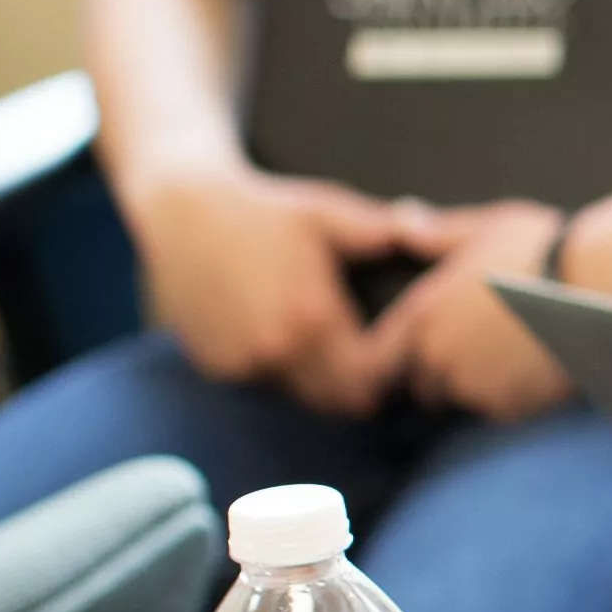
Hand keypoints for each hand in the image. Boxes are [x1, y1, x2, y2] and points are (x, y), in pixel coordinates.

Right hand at [126, 159, 429, 412]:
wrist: (183, 209)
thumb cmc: (266, 208)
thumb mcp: (328, 213)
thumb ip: (383, 232)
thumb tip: (428, 234)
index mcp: (311, 319)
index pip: (371, 380)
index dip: (393, 373)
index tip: (403, 356)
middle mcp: (274, 352)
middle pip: (340, 402)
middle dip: (363, 388)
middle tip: (378, 363)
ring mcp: (241, 364)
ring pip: (303, 398)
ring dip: (322, 384)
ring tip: (338, 351)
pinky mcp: (215, 367)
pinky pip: (265, 386)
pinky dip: (282, 374)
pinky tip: (289, 339)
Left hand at [372, 200, 573, 421]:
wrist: (597, 283)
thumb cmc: (541, 247)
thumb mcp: (483, 229)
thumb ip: (436, 234)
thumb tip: (404, 222)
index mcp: (422, 313)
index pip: (383, 356)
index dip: (400, 358)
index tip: (418, 358)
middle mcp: (436, 355)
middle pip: (425, 384)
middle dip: (446, 374)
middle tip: (486, 350)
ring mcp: (469, 385)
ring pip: (464, 397)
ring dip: (481, 385)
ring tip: (517, 356)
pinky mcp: (506, 407)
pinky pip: (500, 408)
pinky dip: (514, 396)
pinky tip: (538, 367)